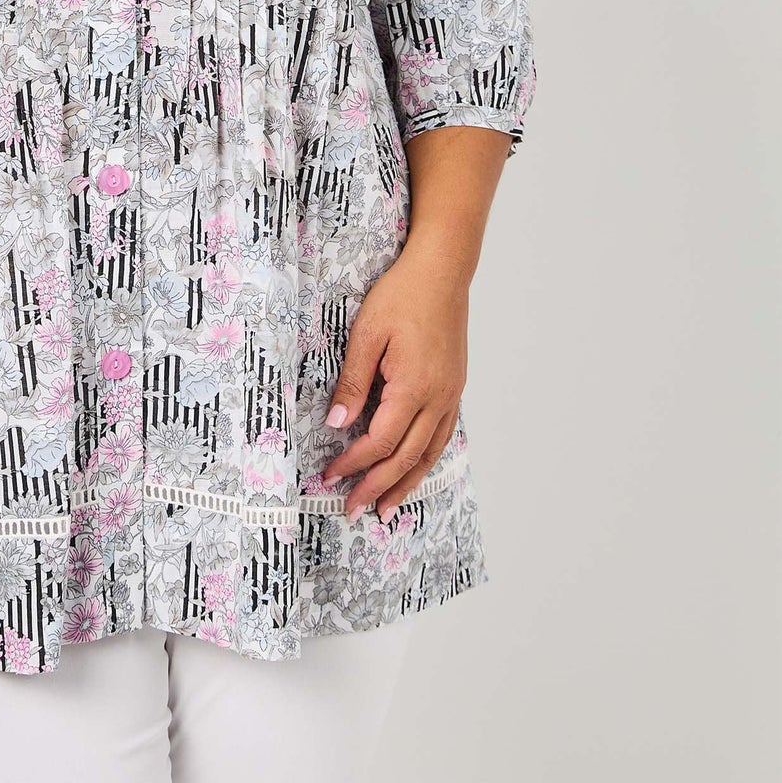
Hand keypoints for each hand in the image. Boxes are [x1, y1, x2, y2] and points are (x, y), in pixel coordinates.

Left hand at [319, 247, 468, 522]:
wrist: (442, 271)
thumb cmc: (401, 296)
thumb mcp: (367, 334)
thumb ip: (352, 382)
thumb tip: (336, 425)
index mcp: (413, 388)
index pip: (378, 441)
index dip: (353, 463)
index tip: (329, 477)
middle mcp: (437, 398)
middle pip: (405, 457)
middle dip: (377, 487)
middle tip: (352, 511)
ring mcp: (450, 395)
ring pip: (428, 453)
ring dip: (406, 484)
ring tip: (386, 510)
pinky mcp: (454, 387)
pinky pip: (440, 435)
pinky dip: (425, 460)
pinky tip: (414, 469)